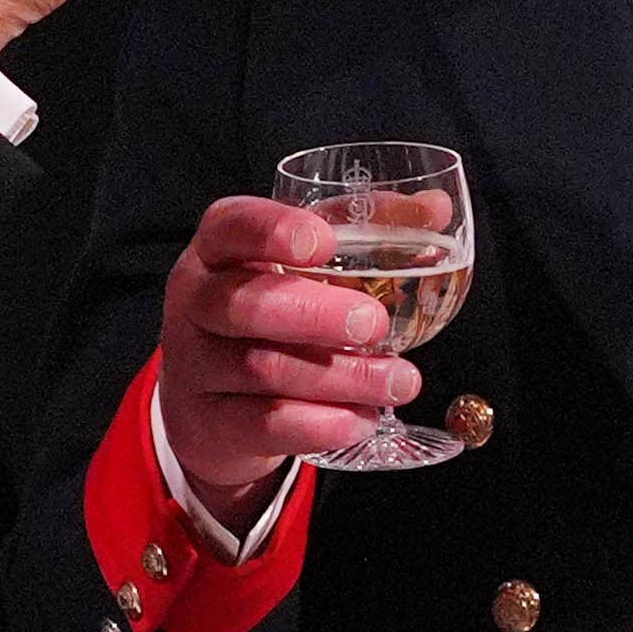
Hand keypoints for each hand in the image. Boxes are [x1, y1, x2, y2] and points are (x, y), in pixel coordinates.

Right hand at [158, 195, 415, 522]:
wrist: (207, 401)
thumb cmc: (267, 311)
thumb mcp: (300, 266)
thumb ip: (362, 230)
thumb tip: (435, 207)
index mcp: (218, 249)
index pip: (233, 226)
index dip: (275, 231)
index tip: (325, 244)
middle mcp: (196, 302)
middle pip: (246, 304)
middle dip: (317, 314)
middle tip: (375, 324)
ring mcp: (196, 365)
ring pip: (262, 369)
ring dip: (340, 377)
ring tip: (398, 380)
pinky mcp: (210, 423)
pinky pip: (263, 424)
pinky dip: (318, 424)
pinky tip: (361, 419)